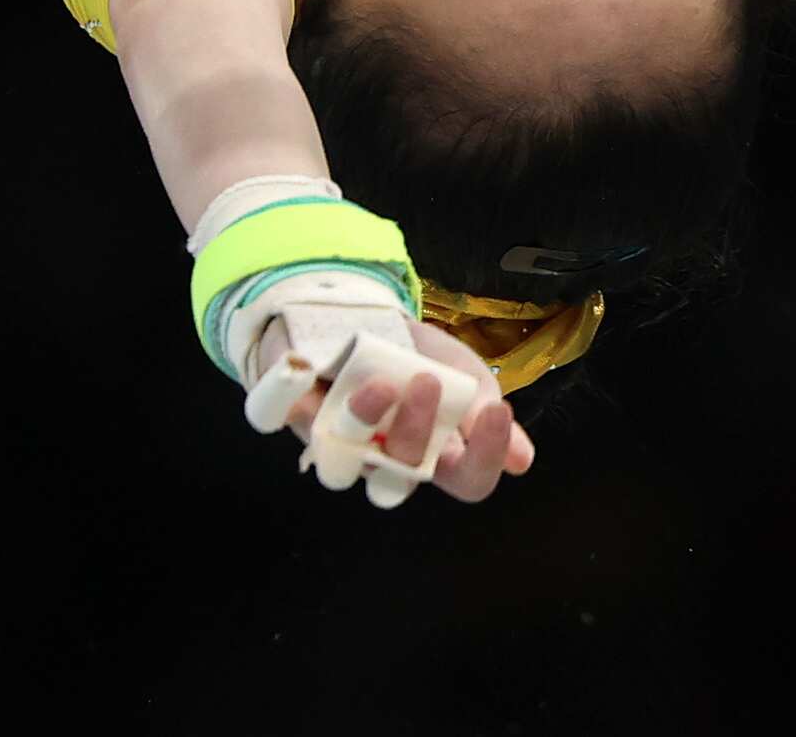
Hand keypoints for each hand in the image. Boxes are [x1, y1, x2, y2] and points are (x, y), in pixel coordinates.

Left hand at [260, 317, 537, 506]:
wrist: (357, 312)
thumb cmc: (415, 355)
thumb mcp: (462, 373)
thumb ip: (485, 411)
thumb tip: (523, 461)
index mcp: (431, 455)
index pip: (464, 483)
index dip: (484, 461)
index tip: (499, 413)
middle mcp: (378, 459)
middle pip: (396, 480)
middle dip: (416, 432)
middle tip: (430, 382)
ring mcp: (329, 439)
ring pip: (337, 464)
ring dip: (360, 424)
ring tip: (379, 383)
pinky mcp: (285, 410)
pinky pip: (271, 417)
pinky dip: (283, 395)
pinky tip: (300, 370)